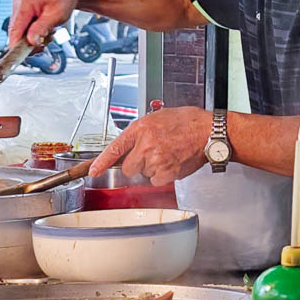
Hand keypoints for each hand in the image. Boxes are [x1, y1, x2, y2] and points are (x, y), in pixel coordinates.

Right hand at [7, 0, 81, 47]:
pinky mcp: (22, 11)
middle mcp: (18, 3)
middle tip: (45, 41)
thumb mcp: (57, 15)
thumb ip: (42, 28)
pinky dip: (33, 33)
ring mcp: (19, 7)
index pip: (14, 30)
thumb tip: (31, 41)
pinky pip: (23, 28)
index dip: (17, 46)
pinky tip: (43, 28)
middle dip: (30, 41)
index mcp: (25, 2)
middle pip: (16, 33)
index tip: (22, 57)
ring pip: (20, 32)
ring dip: (33, 37)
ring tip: (48, 31)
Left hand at [90, 106, 210, 185]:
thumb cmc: (186, 122)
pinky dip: (164, 176)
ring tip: (168, 154)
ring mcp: (156, 160)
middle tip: (153, 154)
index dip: (101, 162)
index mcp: (141, 128)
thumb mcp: (158, 118)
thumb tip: (130, 146)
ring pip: (144, 174)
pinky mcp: (167, 172)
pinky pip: (156, 181)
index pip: (115, 148)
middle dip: (137, 164)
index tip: (92, 171)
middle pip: (128, 167)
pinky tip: (173, 162)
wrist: (207, 131)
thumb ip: (141, 133)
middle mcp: (146, 144)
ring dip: (153, 168)